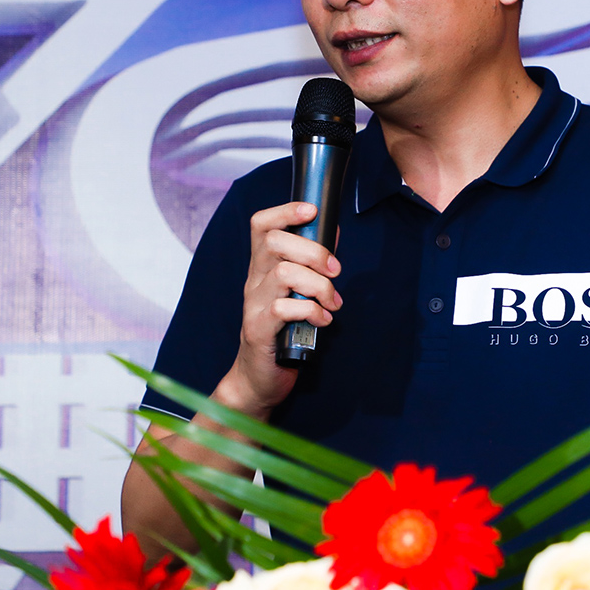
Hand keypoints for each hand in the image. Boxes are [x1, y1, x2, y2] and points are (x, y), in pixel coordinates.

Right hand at [218, 201, 342, 417]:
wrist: (259, 379)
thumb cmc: (282, 332)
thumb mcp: (296, 293)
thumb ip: (310, 266)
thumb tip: (333, 234)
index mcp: (262, 268)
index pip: (262, 225)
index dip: (285, 210)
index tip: (312, 211)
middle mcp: (254, 281)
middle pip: (275, 243)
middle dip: (314, 251)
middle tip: (336, 271)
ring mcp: (253, 305)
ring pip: (284, 273)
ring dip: (318, 284)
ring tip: (332, 302)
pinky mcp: (259, 330)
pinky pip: (284, 309)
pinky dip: (311, 311)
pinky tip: (323, 320)